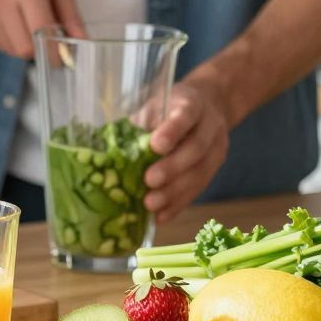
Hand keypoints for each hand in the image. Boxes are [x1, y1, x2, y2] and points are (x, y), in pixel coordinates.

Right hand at [0, 0, 84, 57]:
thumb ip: (71, 15)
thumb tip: (82, 43)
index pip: (41, 31)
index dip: (54, 50)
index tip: (63, 57)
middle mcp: (1, 0)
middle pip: (25, 48)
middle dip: (39, 49)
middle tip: (45, 38)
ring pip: (12, 50)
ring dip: (25, 45)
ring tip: (25, 23)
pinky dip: (10, 41)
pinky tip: (10, 22)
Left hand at [144, 80, 231, 224]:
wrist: (207, 107)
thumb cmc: (169, 108)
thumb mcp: (154, 106)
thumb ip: (138, 124)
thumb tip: (103, 148)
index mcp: (193, 104)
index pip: (186, 115)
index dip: (172, 131)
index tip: (155, 145)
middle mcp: (210, 126)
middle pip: (196, 149)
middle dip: (172, 167)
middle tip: (149, 180)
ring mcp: (217, 149)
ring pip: (200, 173)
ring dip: (174, 192)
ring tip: (151, 204)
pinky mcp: (214, 169)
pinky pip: (198, 189)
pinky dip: (178, 204)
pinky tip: (161, 216)